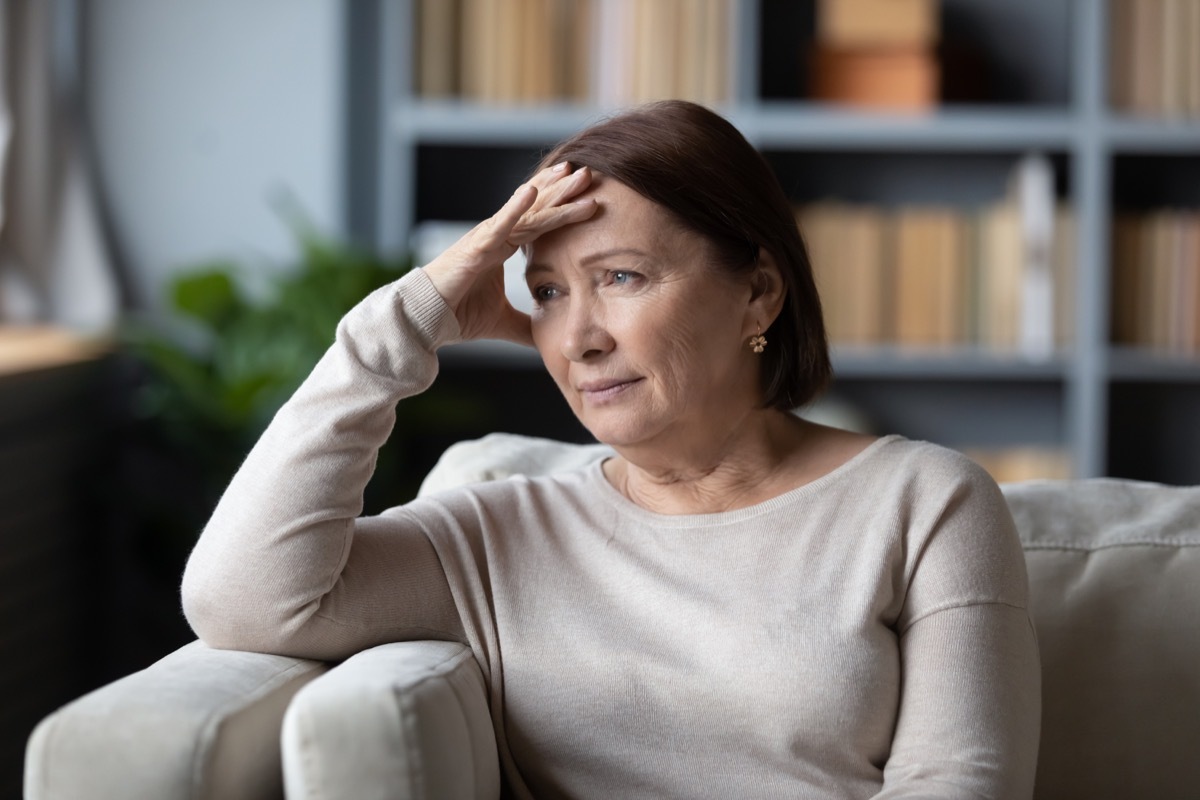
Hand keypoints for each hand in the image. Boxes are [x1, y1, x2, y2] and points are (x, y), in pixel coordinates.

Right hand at [423, 163, 597, 344]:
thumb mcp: (504, 321)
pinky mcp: (475, 247)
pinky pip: (500, 225)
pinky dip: (515, 208)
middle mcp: (497, 236)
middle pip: (537, 207)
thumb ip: (527, 326)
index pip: (539, 220)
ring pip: (527, 212)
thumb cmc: (458, 315)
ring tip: (572, 173)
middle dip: (563, 190)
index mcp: (504, 247)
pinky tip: (531, 190)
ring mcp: (486, 238)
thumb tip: (548, 338)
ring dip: (551, 192)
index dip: (561, 204)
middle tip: (588, 171)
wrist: (428, 321)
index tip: (586, 191)